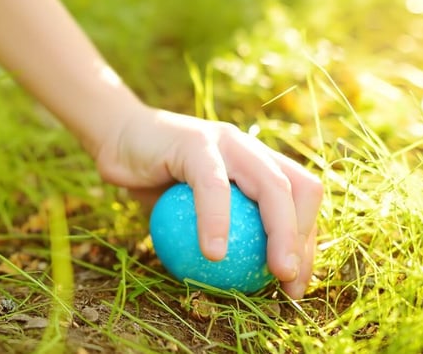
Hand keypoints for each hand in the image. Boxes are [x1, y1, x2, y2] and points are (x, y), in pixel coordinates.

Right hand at [95, 105, 322, 298]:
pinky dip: (217, 220)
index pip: (302, 199)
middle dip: (305, 240)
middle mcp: (250, 148)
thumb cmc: (151, 181)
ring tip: (273, 272)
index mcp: (258, 162)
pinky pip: (213, 186)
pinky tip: (214, 252)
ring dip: (281, 233)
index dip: (308, 242)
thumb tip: (242, 283)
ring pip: (272, 186)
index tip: (295, 285)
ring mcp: (227, 141)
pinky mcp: (196, 142)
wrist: (114, 138)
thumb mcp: (189, 212)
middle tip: (291, 282)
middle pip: (299, 191)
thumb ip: (220, 232)